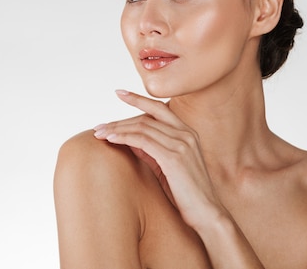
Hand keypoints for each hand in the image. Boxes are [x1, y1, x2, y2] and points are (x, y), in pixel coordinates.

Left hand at [93, 89, 220, 228]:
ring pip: (142, 126)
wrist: (207, 213)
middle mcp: (186, 134)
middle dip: (120, 120)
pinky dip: (124, 137)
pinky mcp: (174, 157)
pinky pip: (142, 140)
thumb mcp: (167, 166)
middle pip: (146, 116)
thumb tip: (129, 139)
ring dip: (117, 129)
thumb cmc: (186, 193)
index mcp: (187, 133)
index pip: (158, 108)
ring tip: (99, 134)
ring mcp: (181, 144)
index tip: (119, 93)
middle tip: (99, 126)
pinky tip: (111, 140)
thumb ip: (152, 150)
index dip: (138, 99)